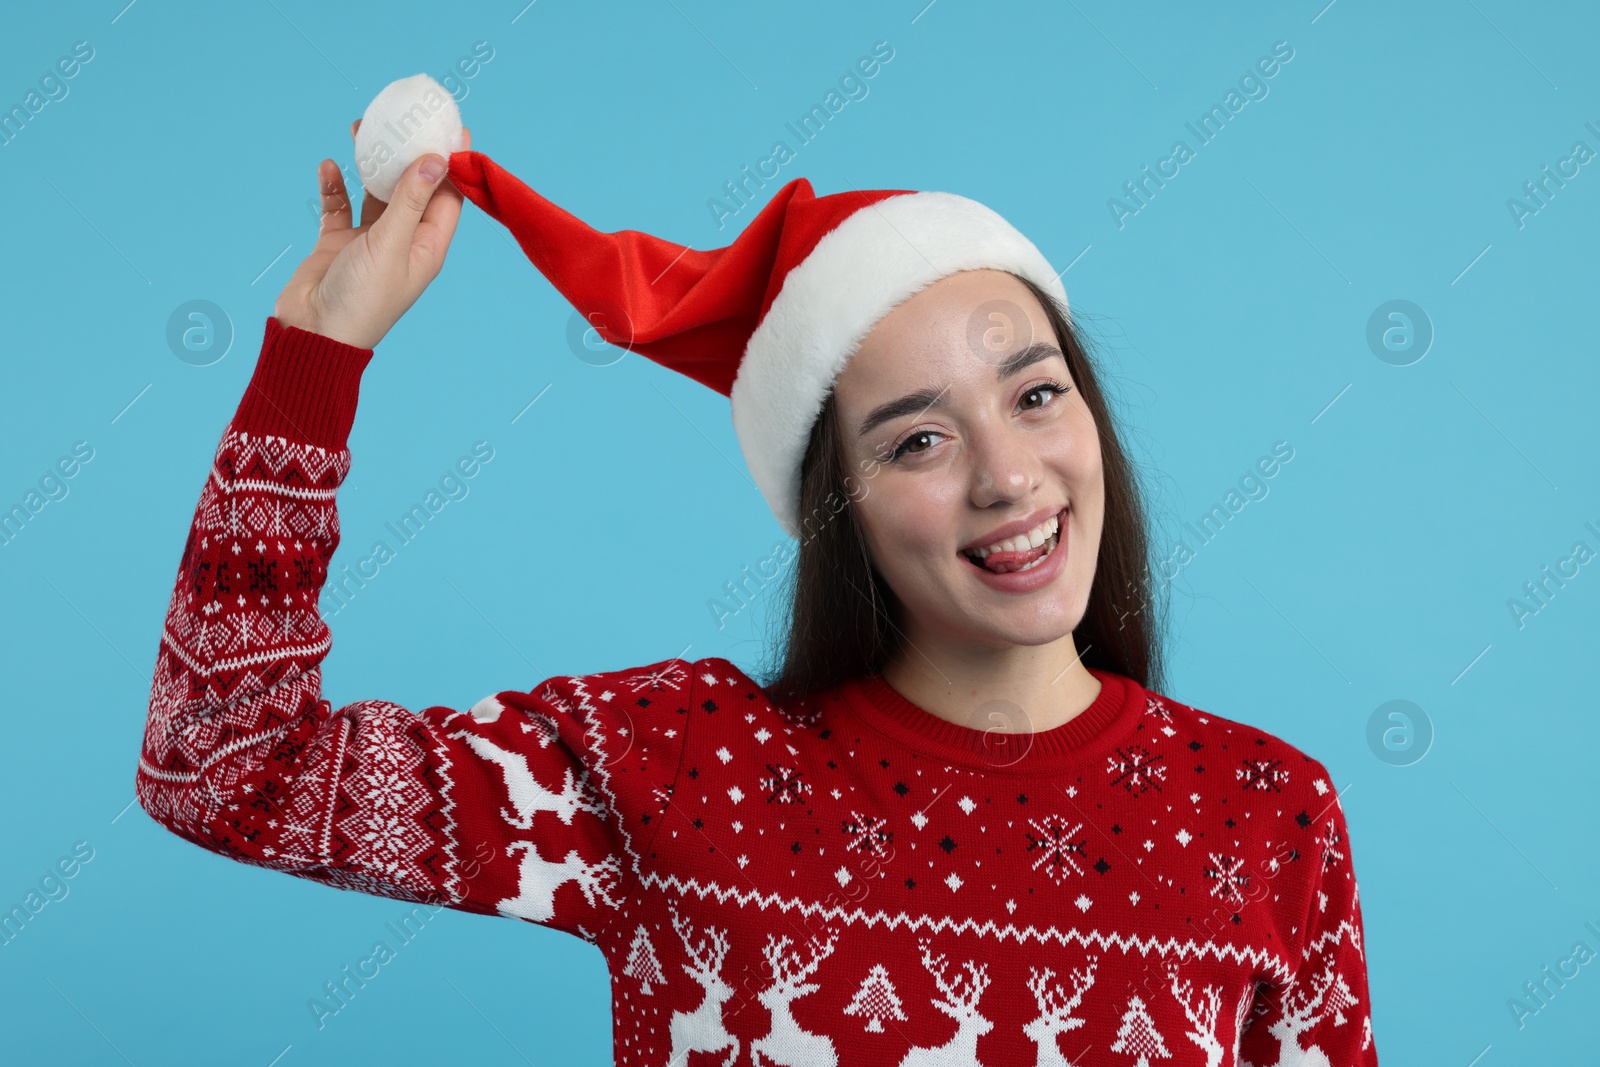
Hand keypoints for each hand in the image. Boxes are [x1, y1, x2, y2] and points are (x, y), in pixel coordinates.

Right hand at [273, 119, 472, 349]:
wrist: (313, 335)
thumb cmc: (360, 300)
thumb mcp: (390, 244)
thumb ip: (410, 200)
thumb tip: (436, 159)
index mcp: (426, 247)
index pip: (448, 197)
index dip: (452, 161)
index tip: (452, 125)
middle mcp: (402, 242)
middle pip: (412, 188)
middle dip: (408, 154)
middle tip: (404, 117)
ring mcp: (369, 243)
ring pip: (375, 193)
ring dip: (370, 164)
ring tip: (363, 128)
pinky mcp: (337, 244)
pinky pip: (339, 207)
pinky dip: (335, 186)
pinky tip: (330, 165)